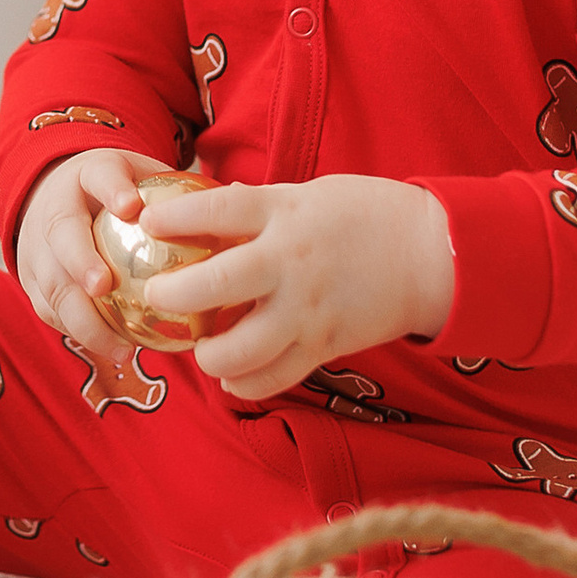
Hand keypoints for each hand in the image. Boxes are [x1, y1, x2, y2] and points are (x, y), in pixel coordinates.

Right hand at [14, 144, 164, 380]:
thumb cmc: (119, 191)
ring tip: (120, 345)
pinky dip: (80, 334)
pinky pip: (51, 311)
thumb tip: (243, 196)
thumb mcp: (143, 176)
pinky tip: (116, 352)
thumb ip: (180, 190)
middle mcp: (54, 209)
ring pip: (52, 284)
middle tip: (103, 285)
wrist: (56, 196)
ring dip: (82, 317)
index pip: (99, 175)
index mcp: (88, 175)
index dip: (112, 189)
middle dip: (79, 260)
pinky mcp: (32, 283)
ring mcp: (37, 249)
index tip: (132, 205)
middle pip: (61, 234)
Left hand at [140, 176, 455, 403]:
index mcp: (286, 213)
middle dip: (174, 295)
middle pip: (217, 284)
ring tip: (199, 350)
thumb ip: (261, 207)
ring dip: (209, 355)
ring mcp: (308, 309)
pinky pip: (275, 376)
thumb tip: (210, 208)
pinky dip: (245, 383)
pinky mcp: (325, 345)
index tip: (144, 222)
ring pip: (242, 348)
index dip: (175, 218)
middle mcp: (291, 262)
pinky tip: (231, 376)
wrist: (433, 254)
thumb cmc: (367, 214)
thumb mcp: (309, 194)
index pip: (218, 211)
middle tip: (155, 297)